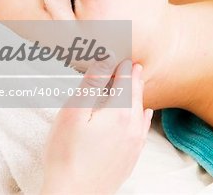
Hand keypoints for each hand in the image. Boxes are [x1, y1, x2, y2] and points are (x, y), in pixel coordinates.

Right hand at [41, 59, 153, 194]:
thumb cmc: (67, 154)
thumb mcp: (73, 113)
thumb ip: (91, 85)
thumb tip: (107, 61)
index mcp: (119, 112)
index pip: (123, 81)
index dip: (122, 66)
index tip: (122, 55)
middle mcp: (133, 126)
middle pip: (135, 95)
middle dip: (133, 78)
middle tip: (133, 64)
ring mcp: (135, 143)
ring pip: (141, 111)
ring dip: (138, 95)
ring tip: (137, 83)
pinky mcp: (132, 156)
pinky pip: (143, 129)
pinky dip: (144, 116)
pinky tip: (145, 113)